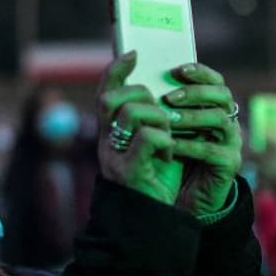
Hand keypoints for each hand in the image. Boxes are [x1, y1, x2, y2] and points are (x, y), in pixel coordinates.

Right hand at [96, 52, 181, 205]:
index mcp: (109, 133)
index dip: (116, 70)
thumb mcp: (153, 144)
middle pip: (113, 98)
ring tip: (168, 137)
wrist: (152, 219)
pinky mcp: (129, 171)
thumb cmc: (155, 179)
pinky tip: (170, 154)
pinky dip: (165, 141)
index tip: (134, 55)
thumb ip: (152, 120)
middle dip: (143, 98)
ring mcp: (114, 156)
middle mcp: (106, 142)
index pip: (105, 92)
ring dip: (159, 119)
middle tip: (161, 115)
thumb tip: (165, 92)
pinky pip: (147, 138)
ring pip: (132, 113)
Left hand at [164, 63, 242, 216]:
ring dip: (191, 116)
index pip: (215, 81)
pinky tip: (170, 144)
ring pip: (219, 119)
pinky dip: (189, 144)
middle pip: (222, 95)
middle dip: (196, 92)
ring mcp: (232, 142)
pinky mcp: (229, 163)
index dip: (200, 73)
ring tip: (168, 119)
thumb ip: (165, 106)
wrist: (188, 196)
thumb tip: (141, 78)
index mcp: (216, 108)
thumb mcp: (170, 128)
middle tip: (171, 97)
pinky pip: (211, 149)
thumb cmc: (177, 156)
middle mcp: (228, 121)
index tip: (177, 70)